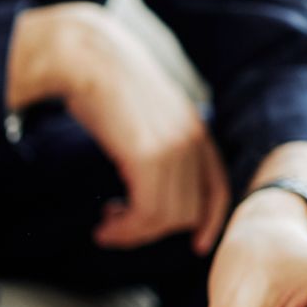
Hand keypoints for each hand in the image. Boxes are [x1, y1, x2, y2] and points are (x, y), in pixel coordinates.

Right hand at [7, 4, 228, 254]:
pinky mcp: (148, 157)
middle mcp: (192, 142)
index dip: (211, 221)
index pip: (217, 187)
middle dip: (153, 233)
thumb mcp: (146, 117)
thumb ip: (158, 144)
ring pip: (166, 218)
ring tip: (108, 229)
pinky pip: (146, 212)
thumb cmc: (107, 87)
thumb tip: (147, 180)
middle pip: (189, 212)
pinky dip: (126, 228)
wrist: (89, 61)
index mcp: (196, 131)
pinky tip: (105, 225)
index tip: (198, 245)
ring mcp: (173, 149)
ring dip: (134, 234)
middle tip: (119, 230)